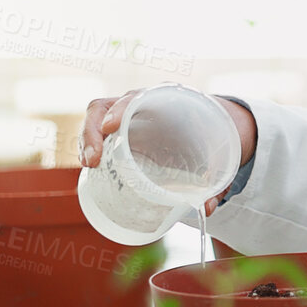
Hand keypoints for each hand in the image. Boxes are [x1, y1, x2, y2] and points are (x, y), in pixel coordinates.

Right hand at [80, 91, 256, 215]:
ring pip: (97, 118)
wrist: (213, 126)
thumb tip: (206, 209)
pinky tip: (92, 166)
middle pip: (107, 106)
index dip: (121, 109)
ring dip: (87, 140)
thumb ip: (217, 180)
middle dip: (93, 130)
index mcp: (166, 100)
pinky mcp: (121, 131)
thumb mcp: (219, 154)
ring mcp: (128, 116)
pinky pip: (99, 133)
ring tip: (90, 165)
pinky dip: (91, 147)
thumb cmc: (212, 136)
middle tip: (93, 159)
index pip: (137, 97)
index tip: (111, 127)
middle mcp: (142, 103)